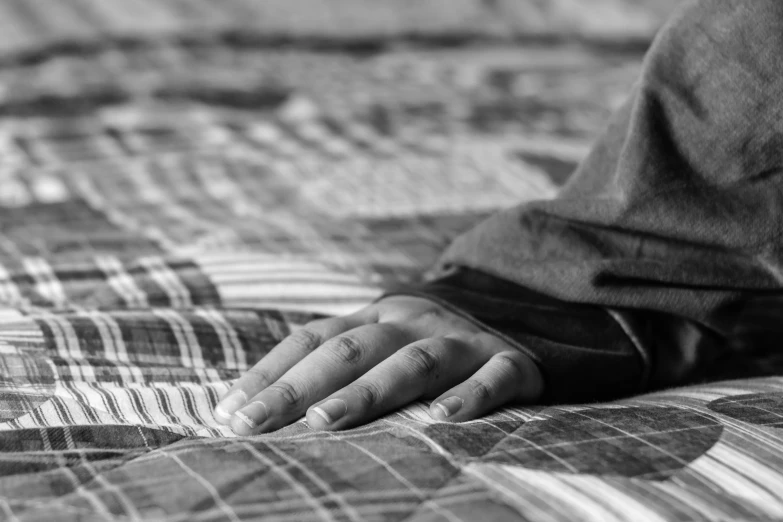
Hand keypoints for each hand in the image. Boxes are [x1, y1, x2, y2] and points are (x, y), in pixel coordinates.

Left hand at [214, 295, 543, 434]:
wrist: (522, 319)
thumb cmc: (435, 349)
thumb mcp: (387, 344)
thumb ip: (339, 365)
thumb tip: (259, 407)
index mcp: (377, 317)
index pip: (314, 339)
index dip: (269, 373)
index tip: (226, 413)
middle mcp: (413, 322)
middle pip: (350, 350)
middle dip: (297, 387)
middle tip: (253, 423)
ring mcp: (461, 341)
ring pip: (412, 363)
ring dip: (367, 392)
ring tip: (323, 422)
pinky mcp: (510, 363)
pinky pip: (492, 378)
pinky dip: (470, 397)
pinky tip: (444, 420)